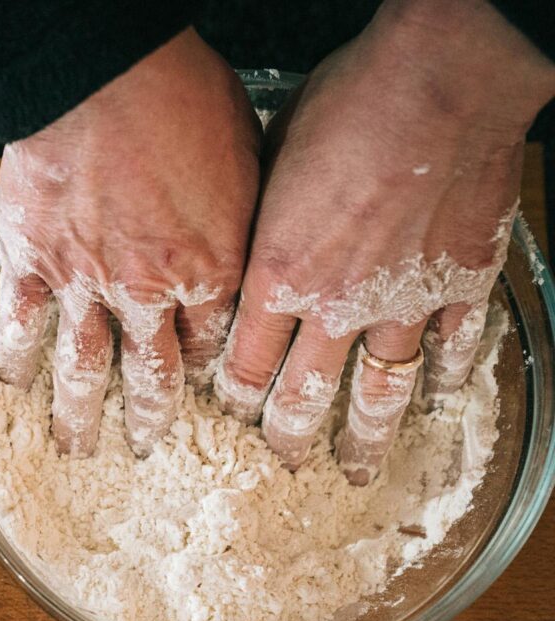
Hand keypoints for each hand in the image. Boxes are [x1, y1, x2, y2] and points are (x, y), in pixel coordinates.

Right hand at [0, 27, 259, 456]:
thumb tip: (248, 231)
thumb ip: (244, 212)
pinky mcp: (33, 256)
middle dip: (152, 417)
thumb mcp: (248, 153)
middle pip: (153, 373)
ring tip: (76, 447)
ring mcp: (85, 280)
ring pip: (85, 365)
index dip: (210, 374)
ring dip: (81, 413)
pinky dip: (15, 356)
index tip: (203, 394)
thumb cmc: (184, 94)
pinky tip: (13, 384)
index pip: (214, 342)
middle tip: (148, 448)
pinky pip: (21, 320)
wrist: (104, 72)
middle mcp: (149, 291)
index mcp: (214, 268)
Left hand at [215, 0, 554, 483]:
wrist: (441, 79)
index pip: (241, 366)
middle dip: (286, 438)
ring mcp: (404, 304)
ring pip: (378, 394)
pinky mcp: (464, 285)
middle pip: (303, 397)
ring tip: (353, 471)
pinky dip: (447, 380)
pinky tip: (439, 400)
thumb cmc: (345, 104)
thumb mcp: (265, 163)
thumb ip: (256, 225)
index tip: (226, 412)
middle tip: (281, 462)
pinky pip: (453, 350)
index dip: (231, 397)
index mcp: (277, 279)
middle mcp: (336, 308)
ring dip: (362, 439)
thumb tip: (245, 248)